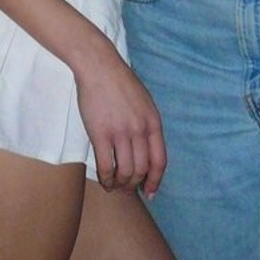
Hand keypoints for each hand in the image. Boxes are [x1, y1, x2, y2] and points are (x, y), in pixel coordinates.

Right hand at [74, 48, 166, 195]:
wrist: (99, 66)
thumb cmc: (121, 83)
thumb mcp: (145, 103)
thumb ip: (148, 126)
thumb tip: (147, 151)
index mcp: (153, 122)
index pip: (160, 161)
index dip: (155, 181)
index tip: (150, 192)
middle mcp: (140, 130)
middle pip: (141, 170)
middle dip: (135, 185)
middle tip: (128, 190)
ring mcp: (120, 133)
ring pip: (125, 172)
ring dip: (120, 185)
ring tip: (115, 186)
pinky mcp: (100, 134)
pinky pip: (106, 166)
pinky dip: (106, 179)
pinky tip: (105, 181)